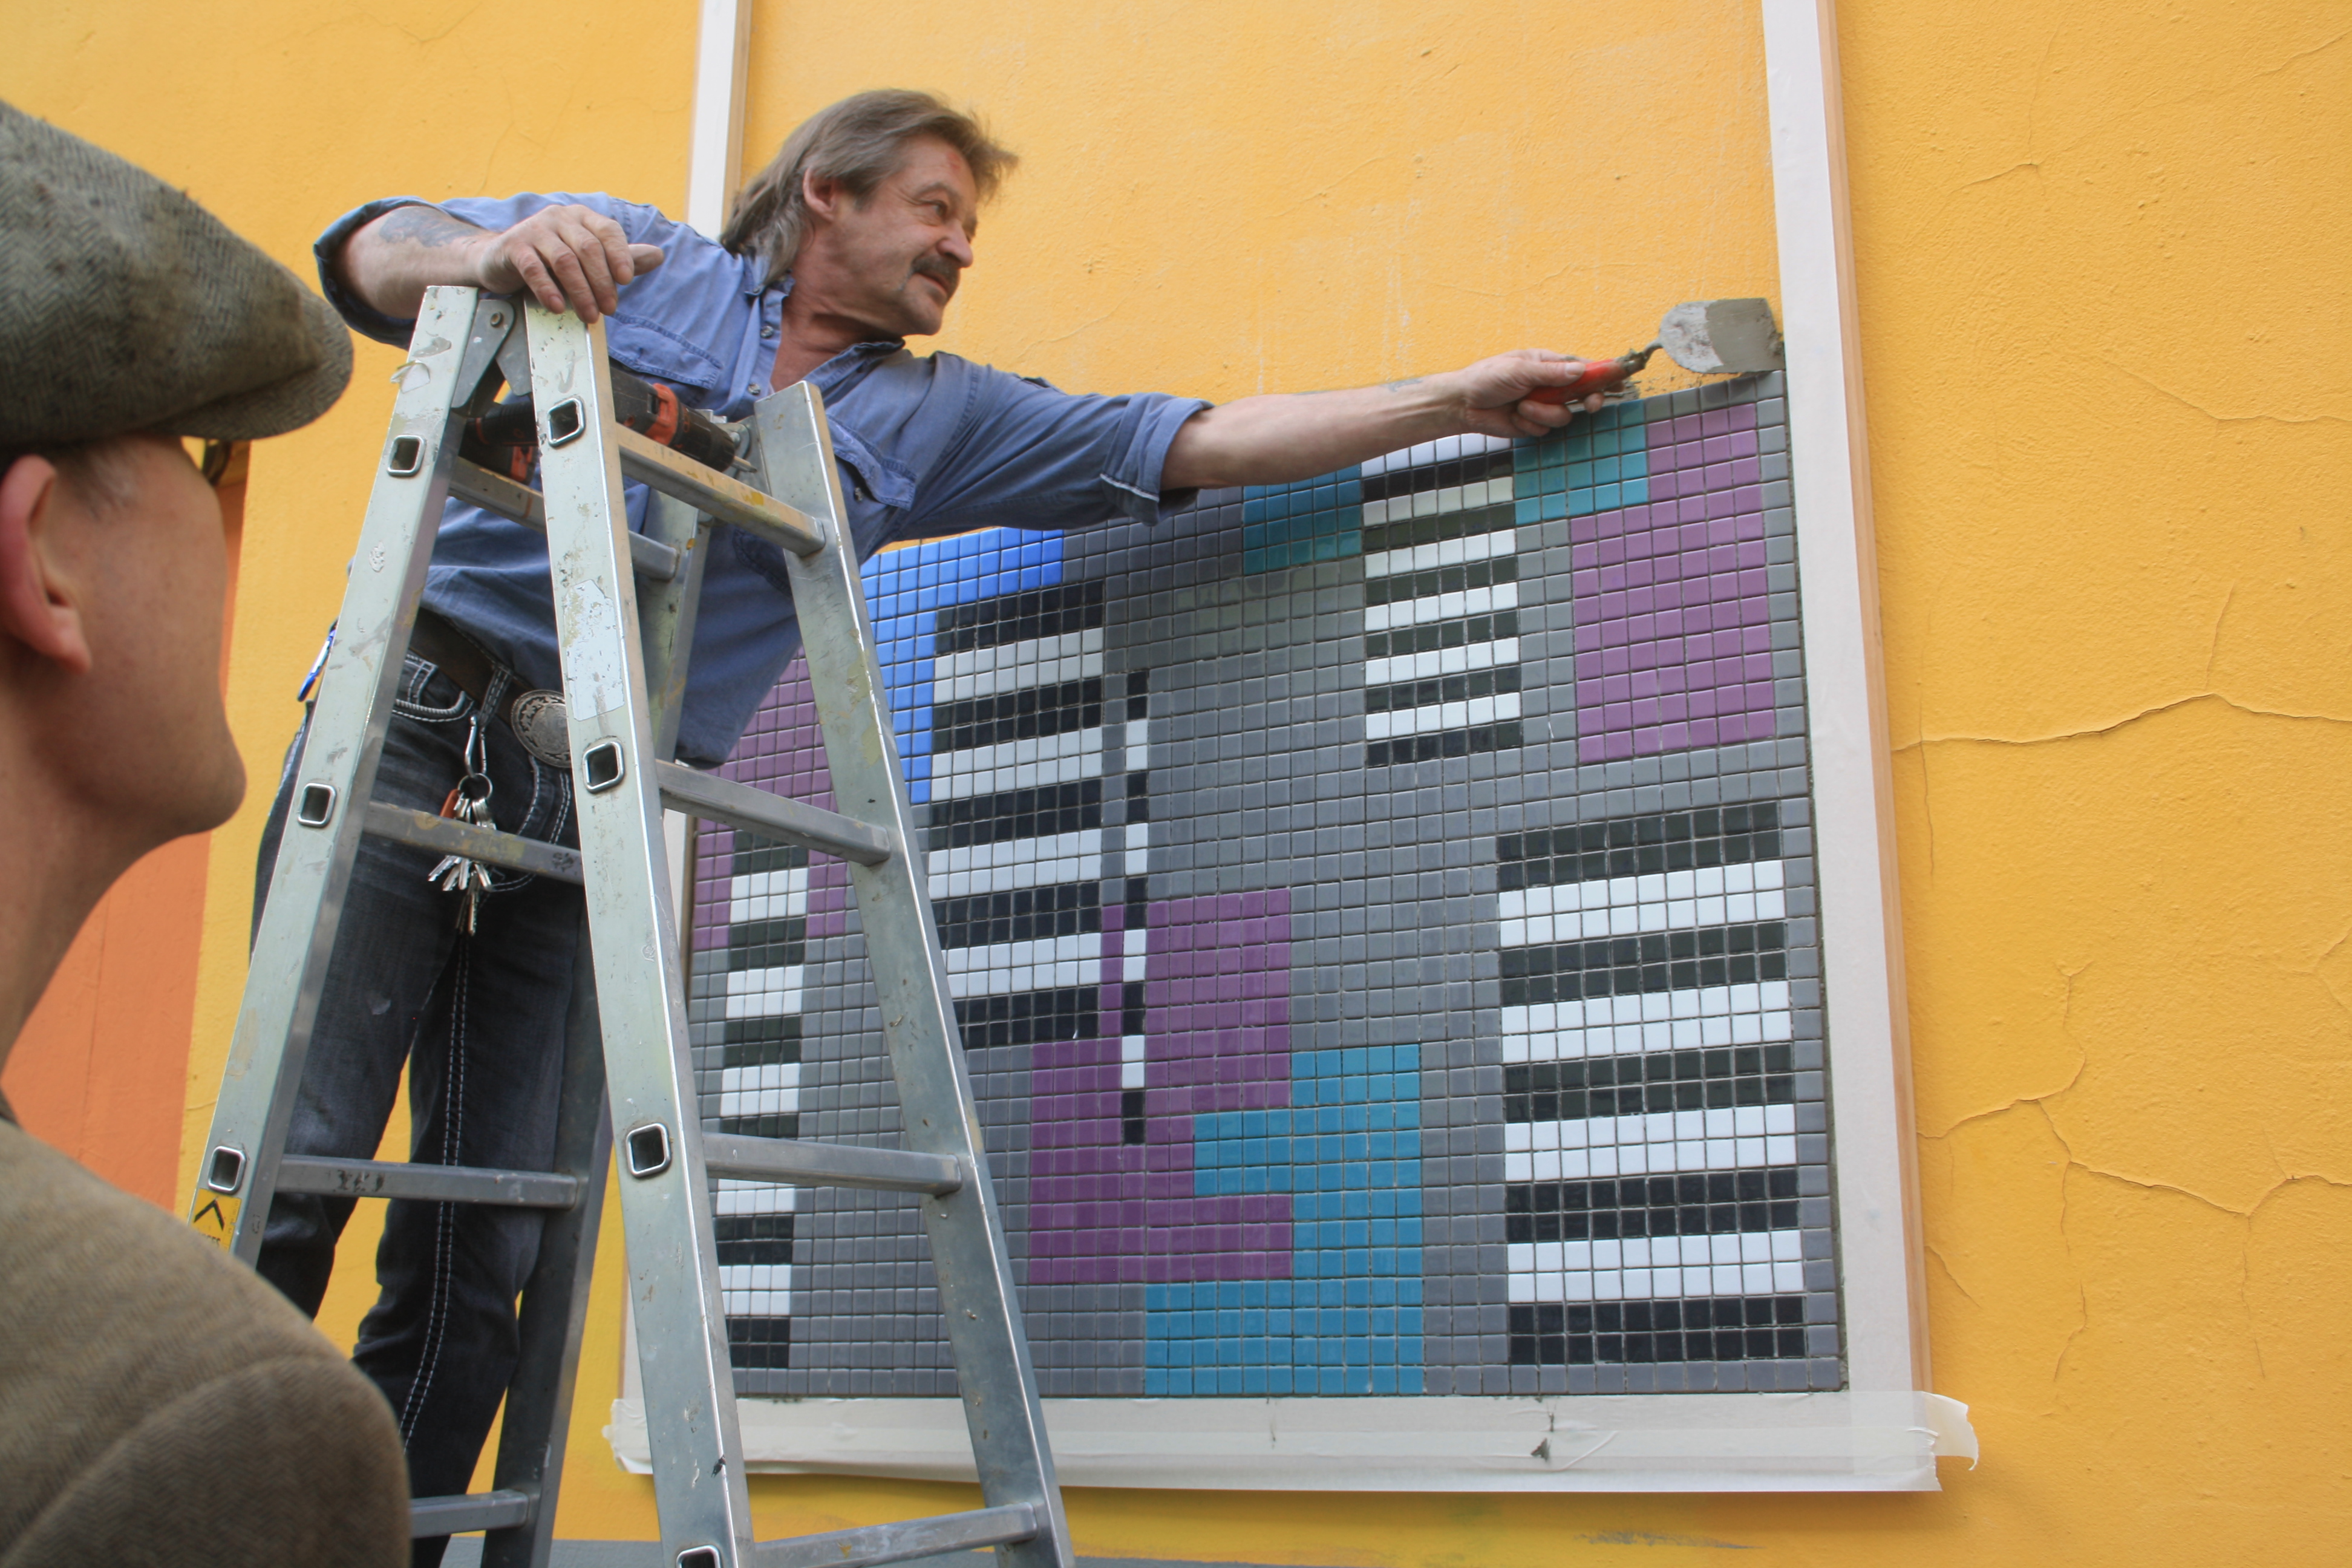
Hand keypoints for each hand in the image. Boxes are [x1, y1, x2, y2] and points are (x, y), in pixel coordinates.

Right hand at [470, 204, 664, 323]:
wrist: (501, 259)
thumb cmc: (550, 259)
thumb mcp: (587, 258)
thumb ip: (620, 257)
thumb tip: (658, 255)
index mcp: (581, 217)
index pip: (607, 231)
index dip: (620, 255)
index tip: (626, 281)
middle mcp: (559, 217)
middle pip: (588, 248)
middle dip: (602, 282)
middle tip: (609, 310)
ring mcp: (534, 229)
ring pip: (564, 260)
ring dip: (580, 292)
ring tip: (589, 315)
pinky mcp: (514, 247)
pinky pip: (534, 269)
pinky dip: (548, 290)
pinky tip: (558, 307)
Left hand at [1448, 350, 1607, 438]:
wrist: (1463, 404)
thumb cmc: (1487, 378)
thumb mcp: (1519, 370)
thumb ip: (1551, 372)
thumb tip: (1580, 370)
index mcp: (1549, 364)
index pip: (1584, 368)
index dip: (1603, 375)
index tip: (1620, 381)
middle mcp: (1550, 385)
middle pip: (1583, 394)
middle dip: (1586, 401)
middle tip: (1589, 405)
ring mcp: (1544, 405)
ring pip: (1564, 416)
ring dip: (1543, 414)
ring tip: (1521, 406)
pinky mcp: (1534, 423)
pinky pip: (1545, 429)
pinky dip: (1530, 425)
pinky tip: (1514, 417)